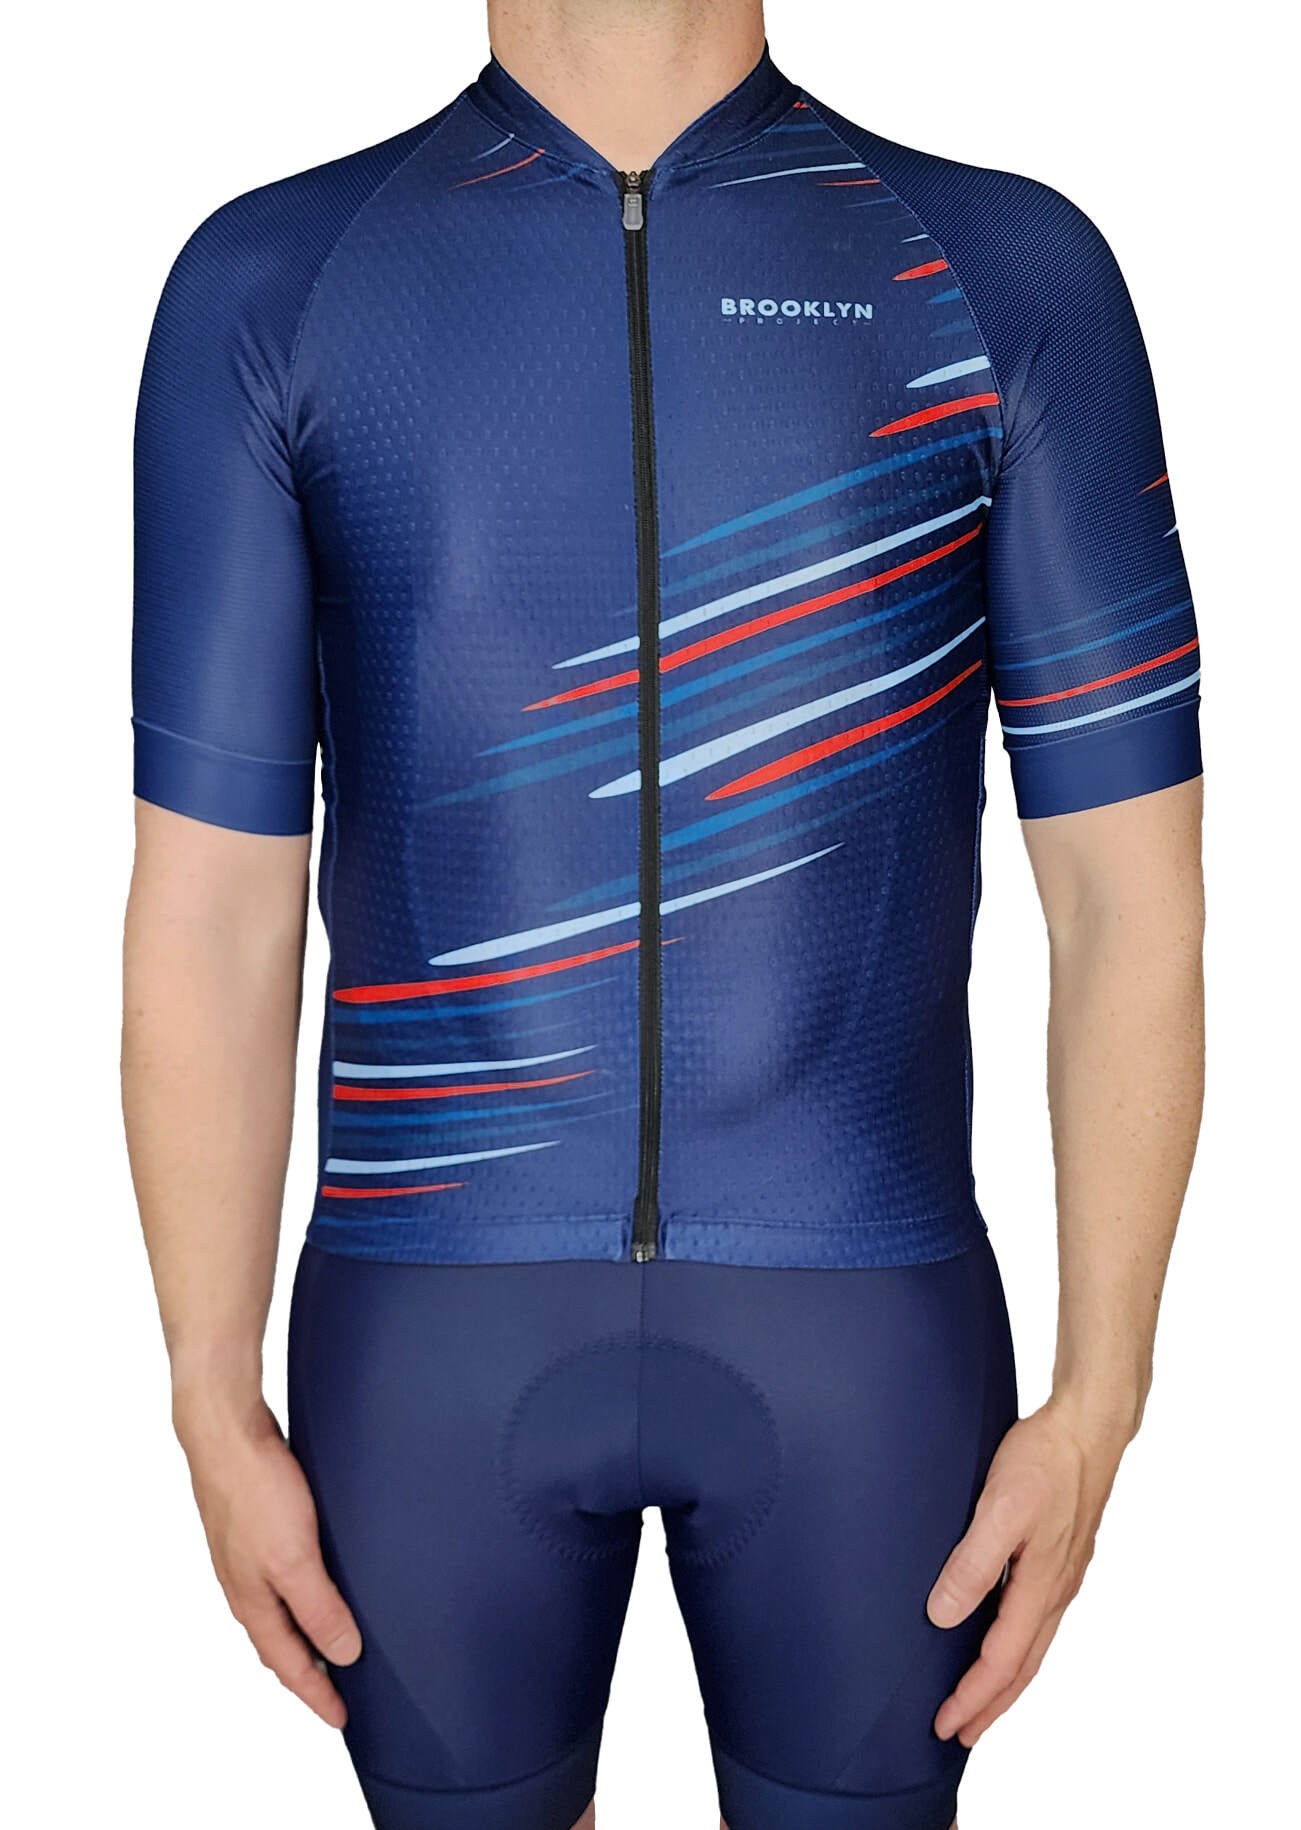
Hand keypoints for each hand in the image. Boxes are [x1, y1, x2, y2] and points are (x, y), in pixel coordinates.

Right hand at [179, 1398, 361, 1726]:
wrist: (226, 1432)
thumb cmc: (256, 1490)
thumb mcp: (294, 1558)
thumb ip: (318, 1609)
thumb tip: (343, 1656)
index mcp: (253, 1603)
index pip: (289, 1665)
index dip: (317, 1696)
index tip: (342, 1720)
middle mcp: (246, 1586)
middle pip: (280, 1644)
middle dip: (307, 1673)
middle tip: (337, 1694)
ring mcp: (248, 1557)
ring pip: (278, 1611)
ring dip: (304, 1634)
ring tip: (331, 1646)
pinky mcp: (256, 1527)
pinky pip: (281, 1578)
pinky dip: (300, 1596)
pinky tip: (317, 1581)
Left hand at [926, 1397, 1127, 1745]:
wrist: (1089, 1426)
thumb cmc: (1045, 1460)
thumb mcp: (1000, 1508)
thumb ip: (973, 1563)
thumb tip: (943, 1616)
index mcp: (1041, 1587)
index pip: (1001, 1662)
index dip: (972, 1697)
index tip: (944, 1725)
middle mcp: (1056, 1590)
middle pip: (1022, 1667)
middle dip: (989, 1705)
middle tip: (959, 1733)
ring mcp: (1062, 1575)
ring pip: (1032, 1646)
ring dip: (1004, 1680)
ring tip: (979, 1701)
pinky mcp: (1061, 1557)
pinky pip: (1037, 1620)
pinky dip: (1017, 1646)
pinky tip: (1004, 1636)